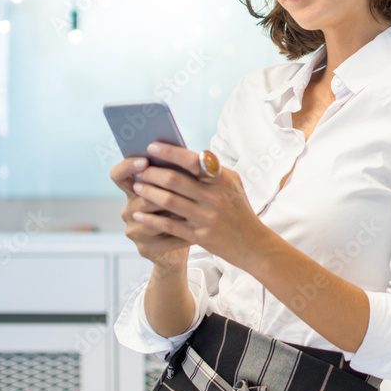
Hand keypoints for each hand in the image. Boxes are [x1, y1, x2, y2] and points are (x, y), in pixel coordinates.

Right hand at [110, 155, 191, 270]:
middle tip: (182, 185)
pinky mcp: (144, 248)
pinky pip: (164, 238)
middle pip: (140, 195)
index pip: (118, 175)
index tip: (144, 161)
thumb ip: (176, 174)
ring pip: (151, 218)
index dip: (127, 166)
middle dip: (162, 190)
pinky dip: (182, 234)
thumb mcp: (177, 190)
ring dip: (173, 212)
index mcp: (134, 191)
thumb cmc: (182, 210)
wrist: (183, 243)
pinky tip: (197, 230)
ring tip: (193, 208)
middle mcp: (129, 210)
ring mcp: (134, 230)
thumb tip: (190, 156)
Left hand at [128, 142, 267, 263]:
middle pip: (175, 180)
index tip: (151, 147)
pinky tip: (140, 215)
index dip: (169, 153)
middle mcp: (215, 197)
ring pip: (169, 201)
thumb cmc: (238, 209)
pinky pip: (170, 226)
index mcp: (222, 180)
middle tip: (141, 170)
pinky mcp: (200, 237)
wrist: (253, 244)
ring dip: (149, 193)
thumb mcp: (232, 183)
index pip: (192, 160)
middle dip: (153, 173)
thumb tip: (182, 156)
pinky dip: (152, 220)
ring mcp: (207, 218)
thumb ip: (211, 170)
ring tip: (137, 187)